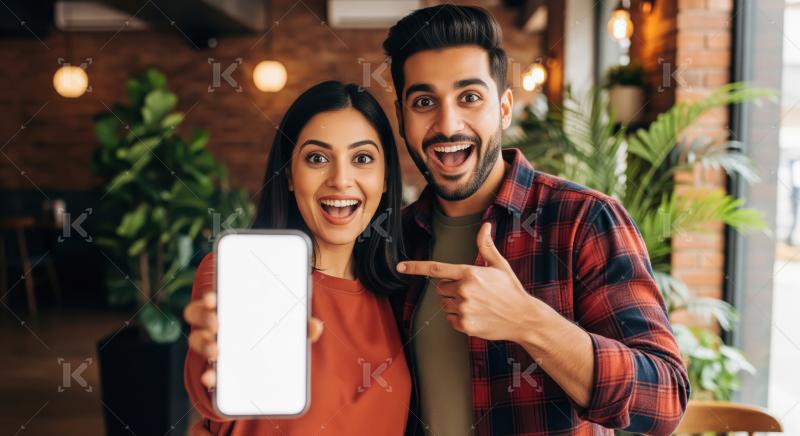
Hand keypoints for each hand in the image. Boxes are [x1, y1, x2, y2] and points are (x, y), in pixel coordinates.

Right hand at [184, 292, 323, 389]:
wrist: (268, 368)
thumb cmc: (273, 334)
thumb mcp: (287, 328)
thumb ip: (300, 326)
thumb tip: (316, 326)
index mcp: (230, 307)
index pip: (211, 298)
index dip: (208, 297)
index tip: (213, 298)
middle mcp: (215, 324)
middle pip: (197, 315)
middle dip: (204, 318)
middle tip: (217, 324)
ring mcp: (211, 346)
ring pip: (196, 341)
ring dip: (203, 345)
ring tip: (215, 352)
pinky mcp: (214, 369)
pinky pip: (205, 371)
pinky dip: (207, 375)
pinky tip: (212, 378)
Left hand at [397, 222, 537, 341]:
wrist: (523, 317)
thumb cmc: (511, 290)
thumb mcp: (500, 265)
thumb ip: (486, 246)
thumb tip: (486, 225)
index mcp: (469, 273)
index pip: (436, 269)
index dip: (415, 267)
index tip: (400, 266)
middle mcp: (464, 290)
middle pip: (440, 288)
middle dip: (451, 289)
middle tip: (472, 292)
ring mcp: (464, 308)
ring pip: (444, 304)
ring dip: (454, 304)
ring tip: (476, 304)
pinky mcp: (465, 324)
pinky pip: (450, 319)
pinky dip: (459, 318)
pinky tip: (476, 315)